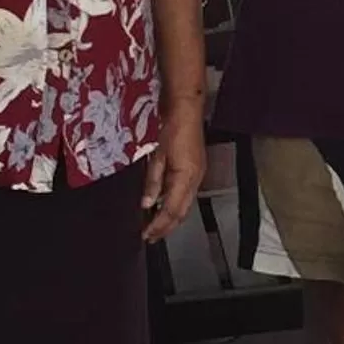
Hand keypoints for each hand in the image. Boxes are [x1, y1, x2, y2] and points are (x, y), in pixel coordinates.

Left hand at [141, 99, 206, 245]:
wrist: (185, 105)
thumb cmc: (171, 125)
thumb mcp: (156, 154)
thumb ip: (153, 181)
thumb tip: (148, 204)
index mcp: (186, 176)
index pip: (172, 210)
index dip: (159, 225)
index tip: (146, 235)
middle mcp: (195, 178)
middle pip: (182, 211)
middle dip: (166, 227)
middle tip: (150, 237)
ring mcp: (197, 172)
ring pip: (185, 204)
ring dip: (170, 217)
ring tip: (155, 226)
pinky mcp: (195, 167)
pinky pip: (185, 193)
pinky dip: (174, 204)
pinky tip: (163, 204)